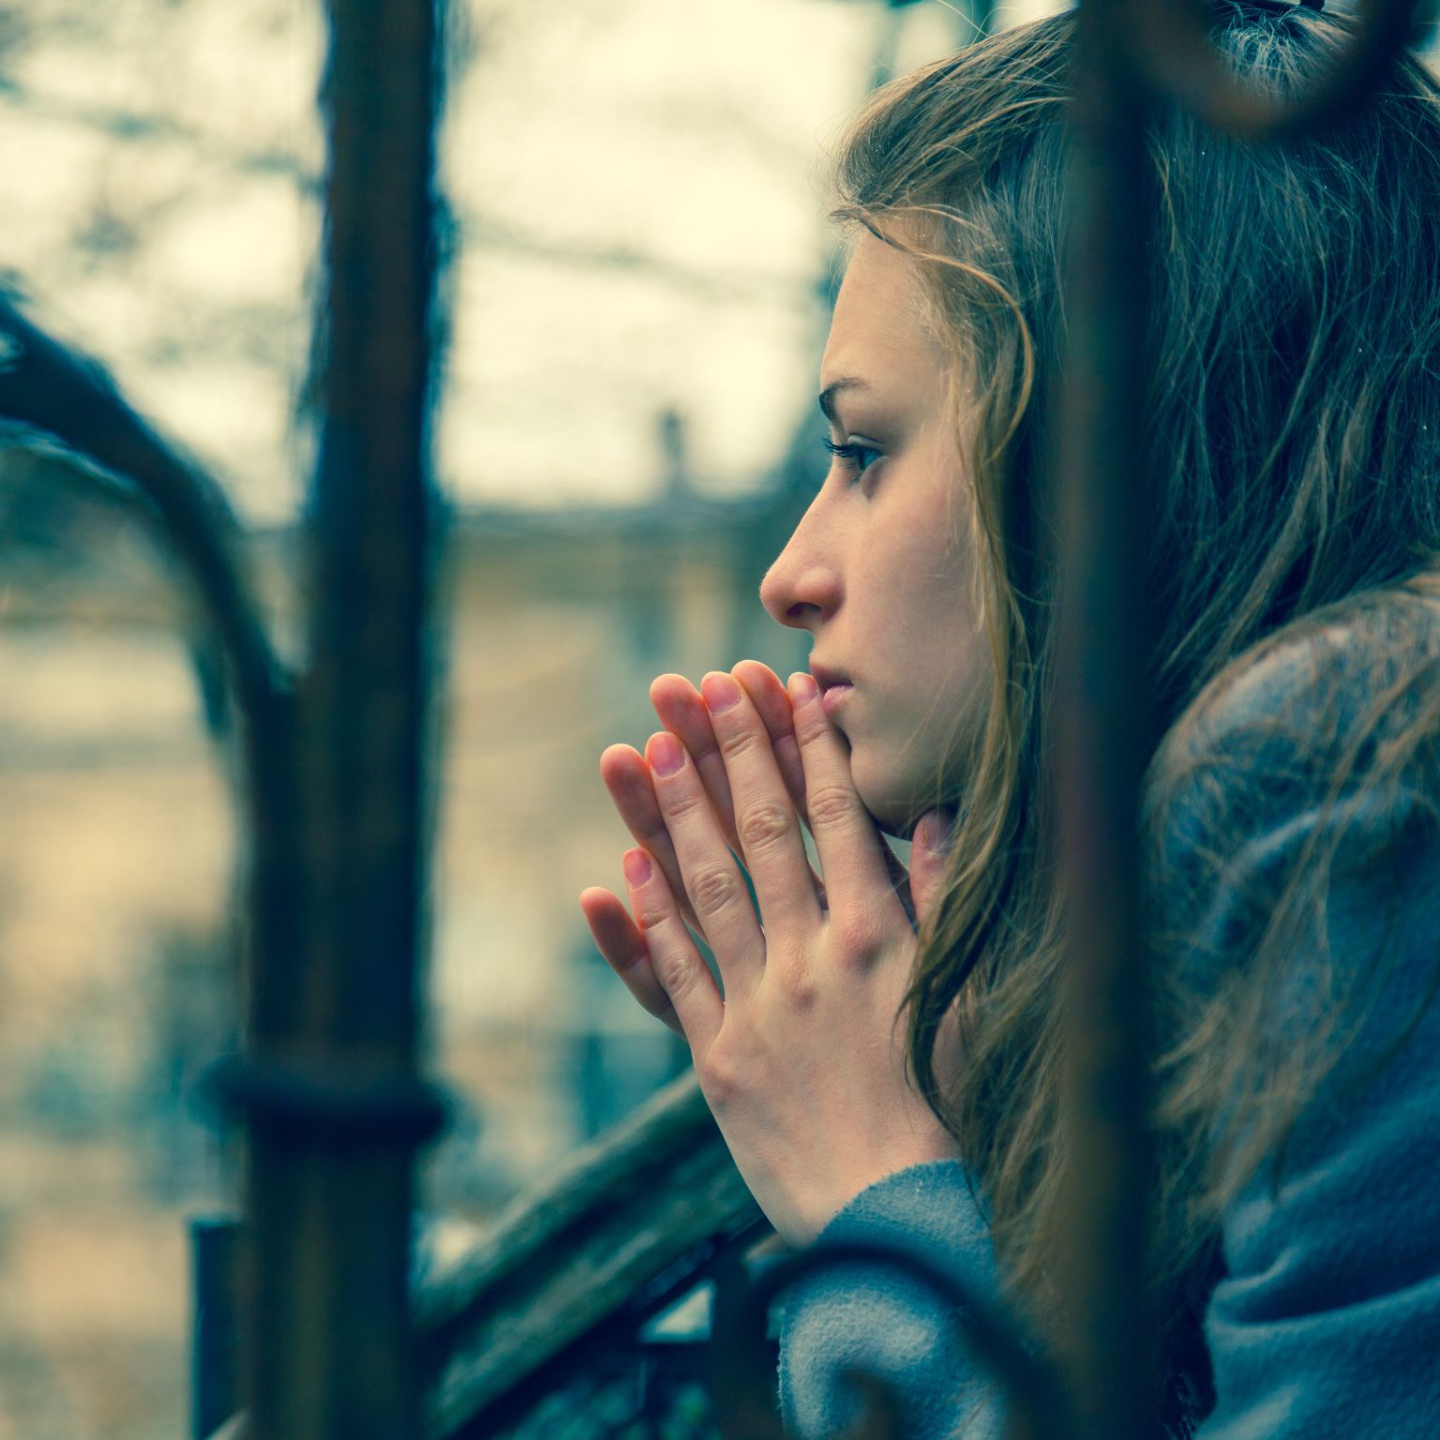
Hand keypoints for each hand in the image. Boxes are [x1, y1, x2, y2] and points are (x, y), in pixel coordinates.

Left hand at [578, 663, 959, 1245]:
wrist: (898, 1215)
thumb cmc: (945, 1106)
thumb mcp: (961, 993)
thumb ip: (942, 899)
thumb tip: (937, 813)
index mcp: (879, 936)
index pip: (837, 816)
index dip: (805, 745)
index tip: (781, 685)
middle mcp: (812, 956)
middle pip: (762, 833)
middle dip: (728, 751)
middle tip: (696, 684)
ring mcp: (757, 1005)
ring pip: (705, 888)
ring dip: (673, 813)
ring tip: (646, 747)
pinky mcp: (716, 1059)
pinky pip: (671, 977)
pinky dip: (642, 923)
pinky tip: (619, 872)